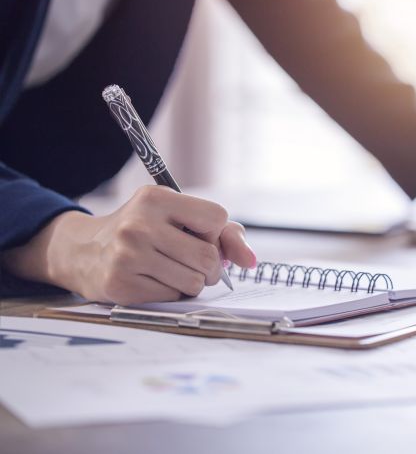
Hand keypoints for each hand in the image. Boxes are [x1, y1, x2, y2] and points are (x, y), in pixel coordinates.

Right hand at [0, 186, 256, 304]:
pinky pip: (172, 298)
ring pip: (194, 282)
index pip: (217, 217)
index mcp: (156, 198)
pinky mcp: (121, 285)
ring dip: (192, 283)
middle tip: (195, 264)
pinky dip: (171, 294)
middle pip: (208, 257)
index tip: (201, 237)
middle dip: (210, 267)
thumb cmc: (144, 231)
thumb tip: (251, 261)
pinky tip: (152, 281)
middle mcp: (139, 224)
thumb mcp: (177, 217)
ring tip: (172, 271)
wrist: (84, 252)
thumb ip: (223, 233)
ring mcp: (127, 256)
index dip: (216, 234)